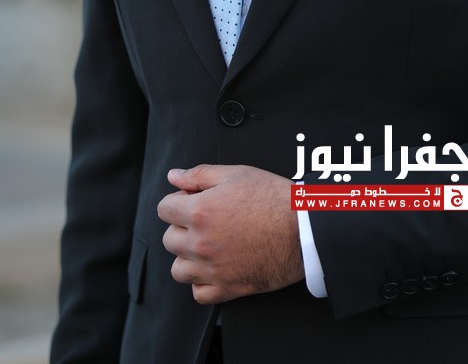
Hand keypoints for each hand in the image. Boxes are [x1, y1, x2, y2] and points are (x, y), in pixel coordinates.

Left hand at [157, 164, 303, 303]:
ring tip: (207, 244)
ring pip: (178, 269)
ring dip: (187, 256)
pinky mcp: (227, 288)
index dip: (179, 200)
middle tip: (205, 219)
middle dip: (182, 226)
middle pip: (169, 238)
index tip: (193, 199)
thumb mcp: (237, 174)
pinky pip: (198, 293)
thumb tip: (174, 176)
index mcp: (201, 212)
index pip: (164, 209)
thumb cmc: (274, 200)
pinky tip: (214, 266)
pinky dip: (202, 282)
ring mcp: (212, 269)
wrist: (303, 230)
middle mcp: (201, 243)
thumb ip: (199, 174)